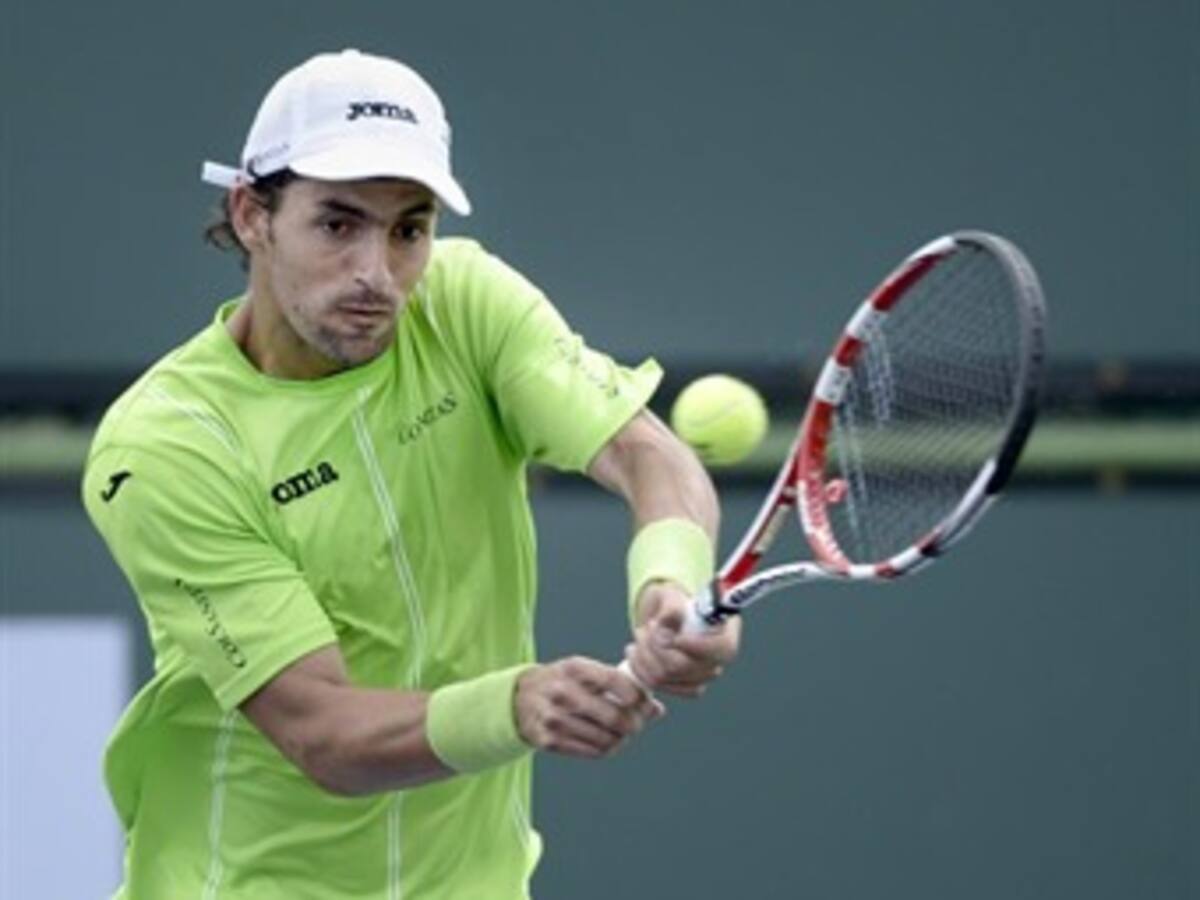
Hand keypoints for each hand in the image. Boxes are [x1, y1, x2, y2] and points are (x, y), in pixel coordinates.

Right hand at [514, 657, 664, 758]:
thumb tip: (657, 710)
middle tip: (638, 724)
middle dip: (635, 724)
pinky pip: (591, 752)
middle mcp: (562, 692)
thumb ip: (620, 685)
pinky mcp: (548, 741)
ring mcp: (553, 718)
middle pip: (614, 716)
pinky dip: (607, 749)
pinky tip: (608, 742)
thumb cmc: (564, 682)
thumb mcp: (585, 672)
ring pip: (605, 738)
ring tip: (623, 733)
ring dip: (622, 739)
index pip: (616, 682)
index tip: (645, 702)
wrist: (519, 698)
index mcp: (574, 668)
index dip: (638, 695)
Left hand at [625, 581, 740, 697]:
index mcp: (724, 637)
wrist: (669, 617)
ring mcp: (698, 679)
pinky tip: (636, 651)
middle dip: (656, 644)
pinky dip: (639, 667)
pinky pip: (654, 684)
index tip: (676, 635)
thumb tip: (665, 624)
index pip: (719, 649)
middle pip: (680, 666)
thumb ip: (672, 607)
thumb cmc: (676, 604)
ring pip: (662, 676)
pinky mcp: (679, 688)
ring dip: (643, 653)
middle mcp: (715, 663)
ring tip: (641, 634)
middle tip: (649, 625)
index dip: (695, 645)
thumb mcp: (673, 595)